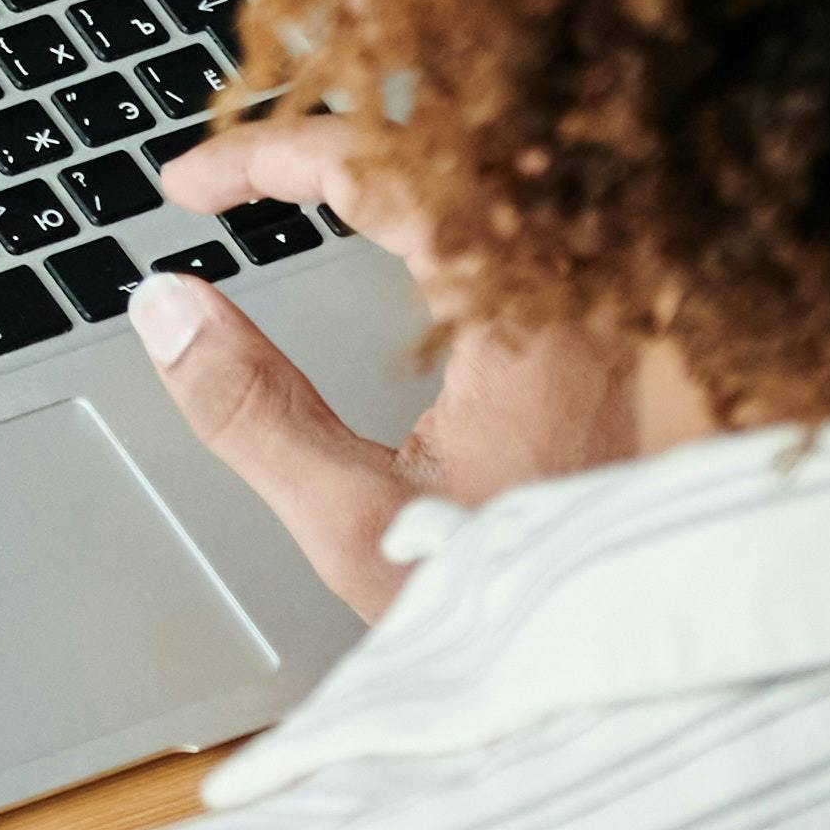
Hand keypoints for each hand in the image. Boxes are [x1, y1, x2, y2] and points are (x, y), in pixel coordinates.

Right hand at [128, 108, 665, 615]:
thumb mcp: (365, 527)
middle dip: (330, 147)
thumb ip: (252, 411)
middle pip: (445, 147)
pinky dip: (467, 215)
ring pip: (508, 178)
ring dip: (404, 176)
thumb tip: (166, 306)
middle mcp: (595, 287)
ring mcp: (637, 312)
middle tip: (246, 178)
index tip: (190, 188)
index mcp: (527, 310)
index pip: (375, 167)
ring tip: (322, 193)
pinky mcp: (658, 347)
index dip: (264, 158)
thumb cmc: (534, 618)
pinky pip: (550, 229)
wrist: (663, 682)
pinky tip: (427, 253)